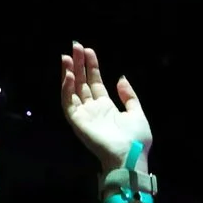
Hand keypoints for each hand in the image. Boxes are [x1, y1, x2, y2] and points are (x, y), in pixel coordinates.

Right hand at [60, 41, 153, 169]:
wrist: (130, 157)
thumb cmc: (136, 139)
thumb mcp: (137, 112)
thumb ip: (128, 95)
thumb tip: (121, 78)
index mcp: (106, 107)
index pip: (95, 82)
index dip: (91, 66)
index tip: (88, 50)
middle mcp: (93, 109)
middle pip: (82, 82)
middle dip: (78, 64)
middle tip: (75, 45)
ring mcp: (84, 115)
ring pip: (72, 90)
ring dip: (68, 73)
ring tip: (66, 56)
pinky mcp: (77, 122)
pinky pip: (69, 103)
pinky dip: (67, 90)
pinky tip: (69, 76)